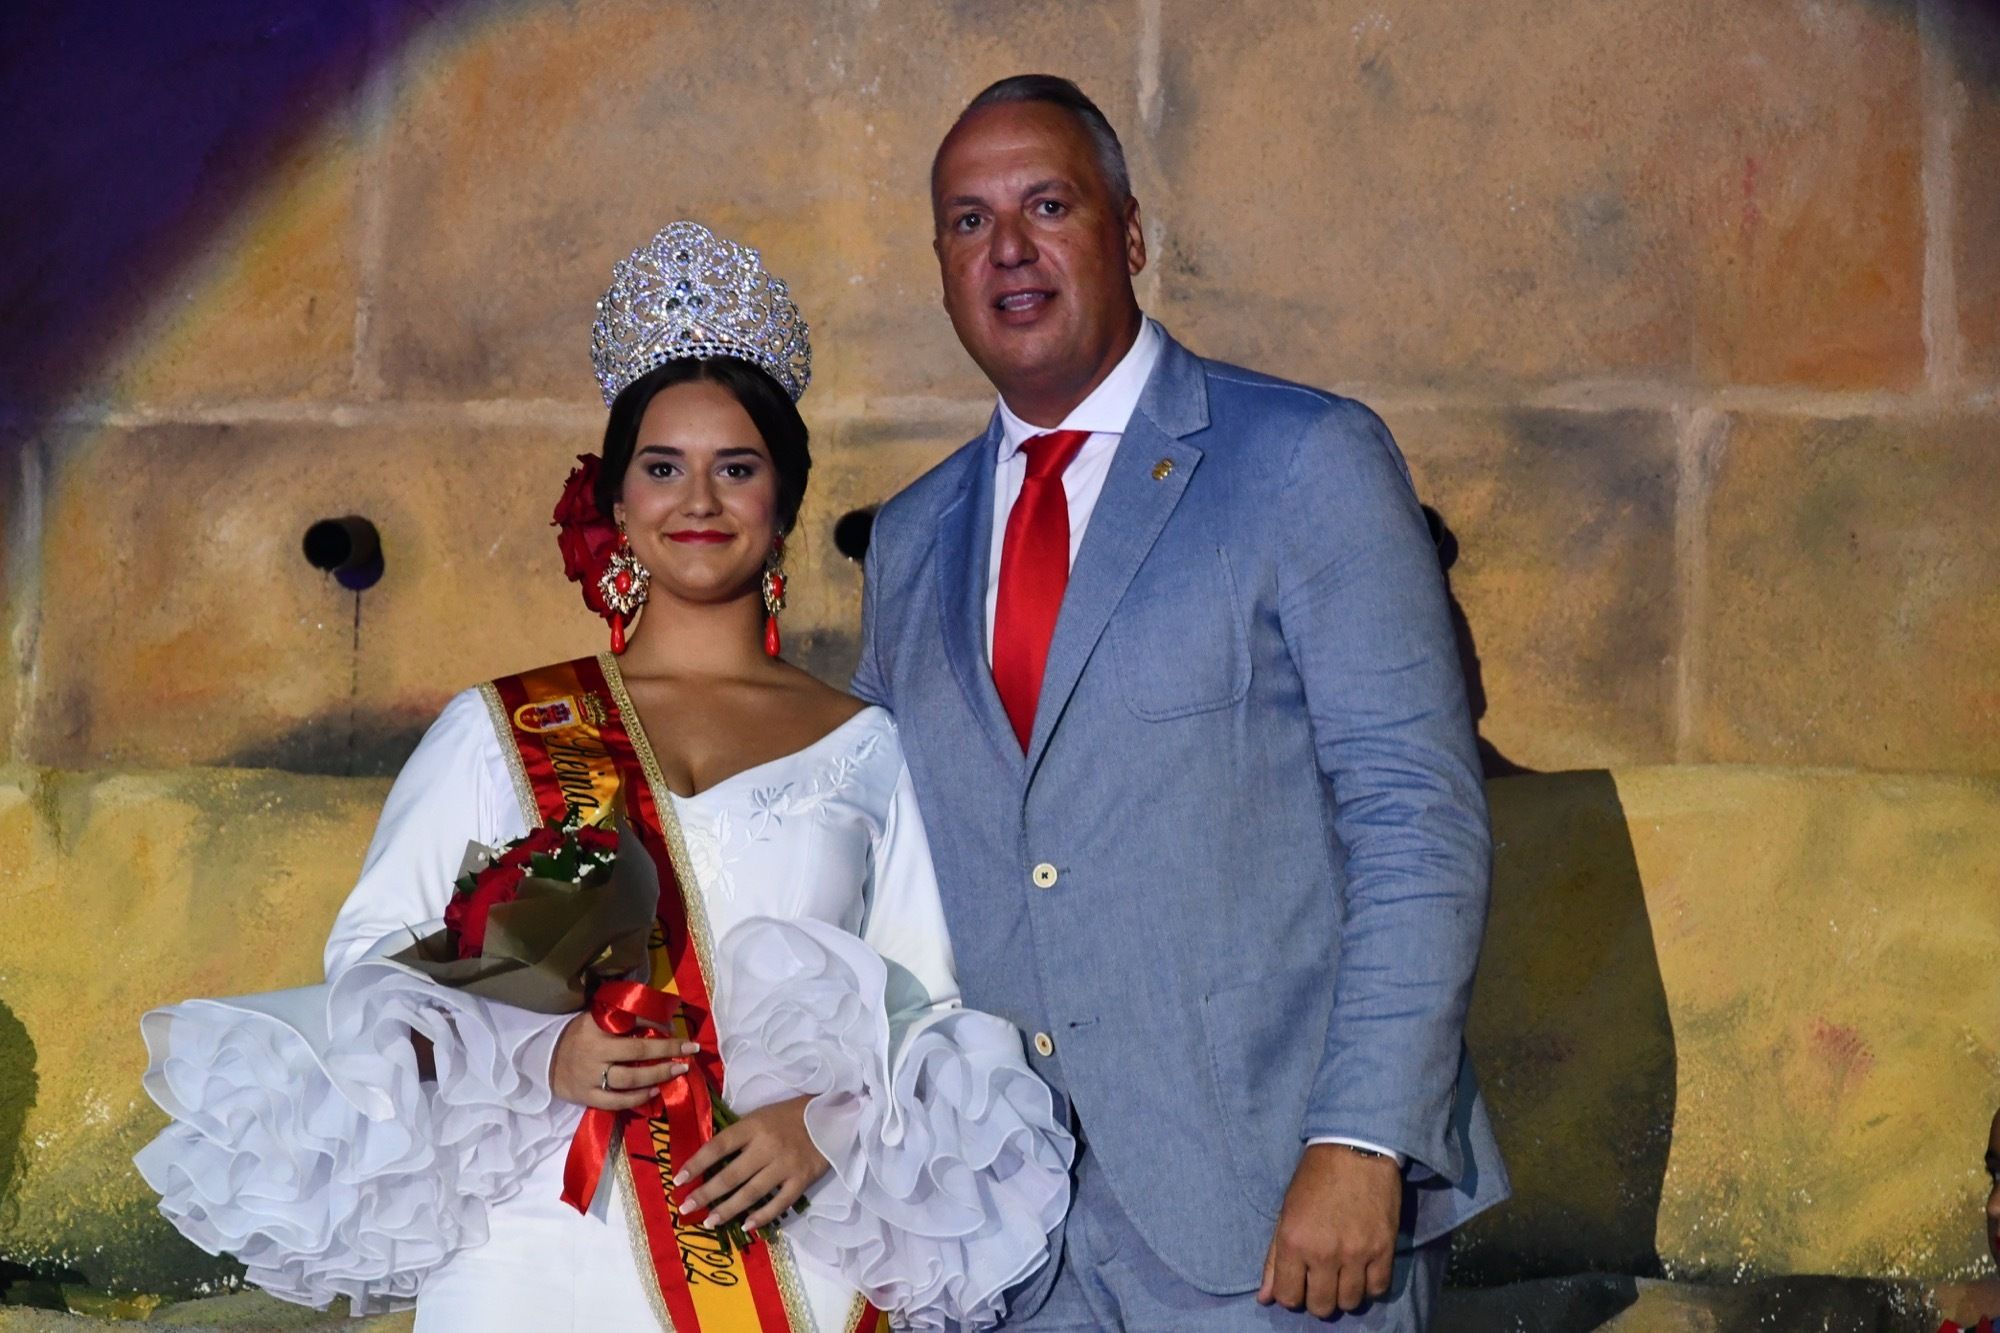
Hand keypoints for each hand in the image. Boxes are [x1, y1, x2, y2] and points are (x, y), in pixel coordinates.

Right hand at [549, 1010, 697, 1110]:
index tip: (677, 1030)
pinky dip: (637, 1098)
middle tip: (690, 1051)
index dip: (658, 1026)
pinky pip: (616, 1101)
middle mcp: (594, 1051)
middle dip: (667, 1052)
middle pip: (637, 1052)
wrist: (544, 1060)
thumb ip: (624, 1017)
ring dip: (657, 1075)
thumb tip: (663, 1022)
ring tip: (678, 1071)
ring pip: (629, 1079)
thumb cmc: (578, 1035)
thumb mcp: (596, 1017)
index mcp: (596, 1027)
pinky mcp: (586, 1097)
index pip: (634, 1023)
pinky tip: (654, 1092)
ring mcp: (590, 1076)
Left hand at [675, 1096, 828, 1233]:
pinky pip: (779, 1203)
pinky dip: (762, 1216)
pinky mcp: (802, 1179)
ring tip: (710, 1221)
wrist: (833, 1115)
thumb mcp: (761, 1115)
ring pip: (751, 1193)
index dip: (697, 1163)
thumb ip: (740, 1135)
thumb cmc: (790, 1115)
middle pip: (731, 1175)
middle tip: (686, 1208)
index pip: (719, 1146)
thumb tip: (710, 1159)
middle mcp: (767, 1146)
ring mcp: (786, 1165)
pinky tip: (746, 1226)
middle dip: (706, 1194)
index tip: (679, 1180)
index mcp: (754, 1126)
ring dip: (728, 1209)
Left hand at [1257, 1143, 1402, 1317]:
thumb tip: (1265, 1298)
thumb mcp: (1285, 1213)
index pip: (1289, 1297)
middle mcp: (1323, 1253)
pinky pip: (1378, 1289)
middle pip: (1321, 1306)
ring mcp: (1356, 1253)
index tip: (1299, 1284)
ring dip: (1344, 1294)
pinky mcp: (1384, 1249)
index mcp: (1293, 1241)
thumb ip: (1274, 1258)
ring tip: (1343, 1276)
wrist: (1354, 1149)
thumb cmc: (1314, 1178)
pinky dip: (1370, 1286)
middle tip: (1322, 1281)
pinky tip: (1364, 1271)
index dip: (1292, 1295)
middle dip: (1318, 1299)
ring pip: (1350, 1302)